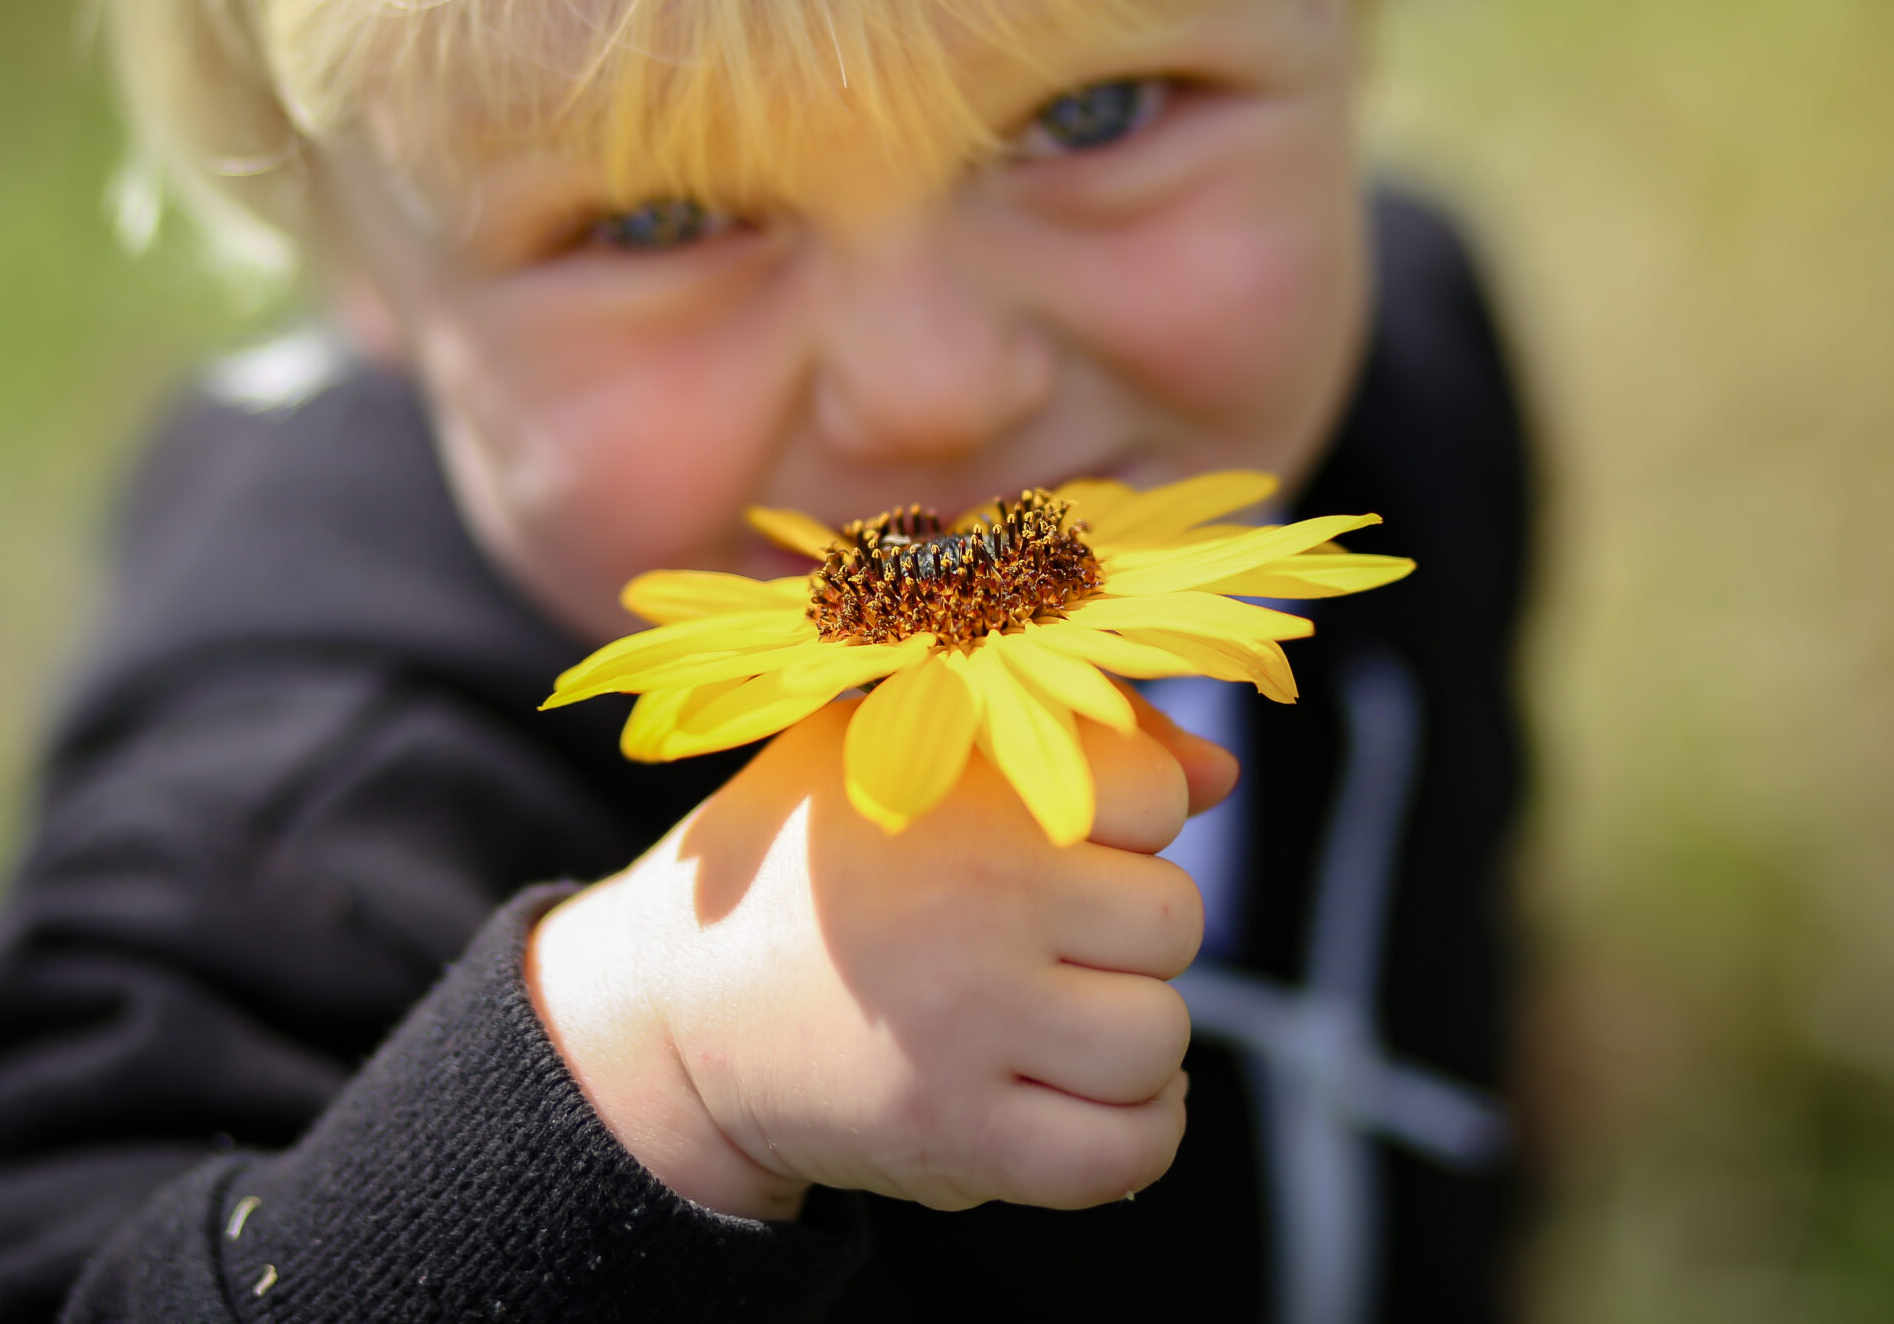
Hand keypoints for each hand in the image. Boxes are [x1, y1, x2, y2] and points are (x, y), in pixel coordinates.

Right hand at [526, 689, 1236, 1219]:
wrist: (674, 1010)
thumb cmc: (811, 859)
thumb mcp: (905, 752)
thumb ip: (1073, 739)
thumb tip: (1220, 777)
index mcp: (966, 794)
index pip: (1154, 792)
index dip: (1129, 815)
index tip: (1064, 835)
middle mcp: (978, 908)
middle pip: (1173, 919)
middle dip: (1132, 928)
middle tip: (1057, 935)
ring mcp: (970, 1032)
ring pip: (1159, 1037)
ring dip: (1130, 1032)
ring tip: (1066, 1014)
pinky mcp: (956, 1138)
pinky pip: (1123, 1153)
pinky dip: (1135, 1131)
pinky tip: (1090, 1092)